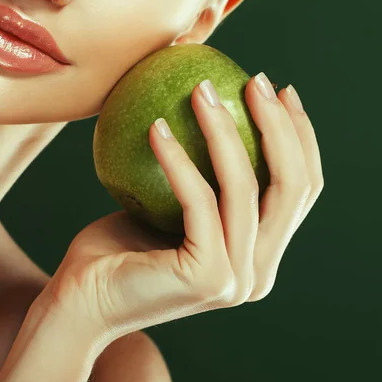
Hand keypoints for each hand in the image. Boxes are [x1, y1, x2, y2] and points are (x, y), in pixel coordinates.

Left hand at [39, 75, 323, 344]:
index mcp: (263, 256)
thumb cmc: (122, 243)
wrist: (80, 302)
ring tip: (200, 88)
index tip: (280, 91)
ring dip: (225, 128)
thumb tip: (220, 98)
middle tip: (257, 80)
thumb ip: (210, 172)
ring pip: (246, 187)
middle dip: (280, 125)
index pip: (301, 190)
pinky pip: (199, 199)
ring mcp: (237, 279)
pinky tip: (156, 126)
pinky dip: (178, 158)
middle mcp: (261, 273)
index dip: (300, 136)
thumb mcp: (176, 201)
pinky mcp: (207, 276)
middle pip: (293, 187)